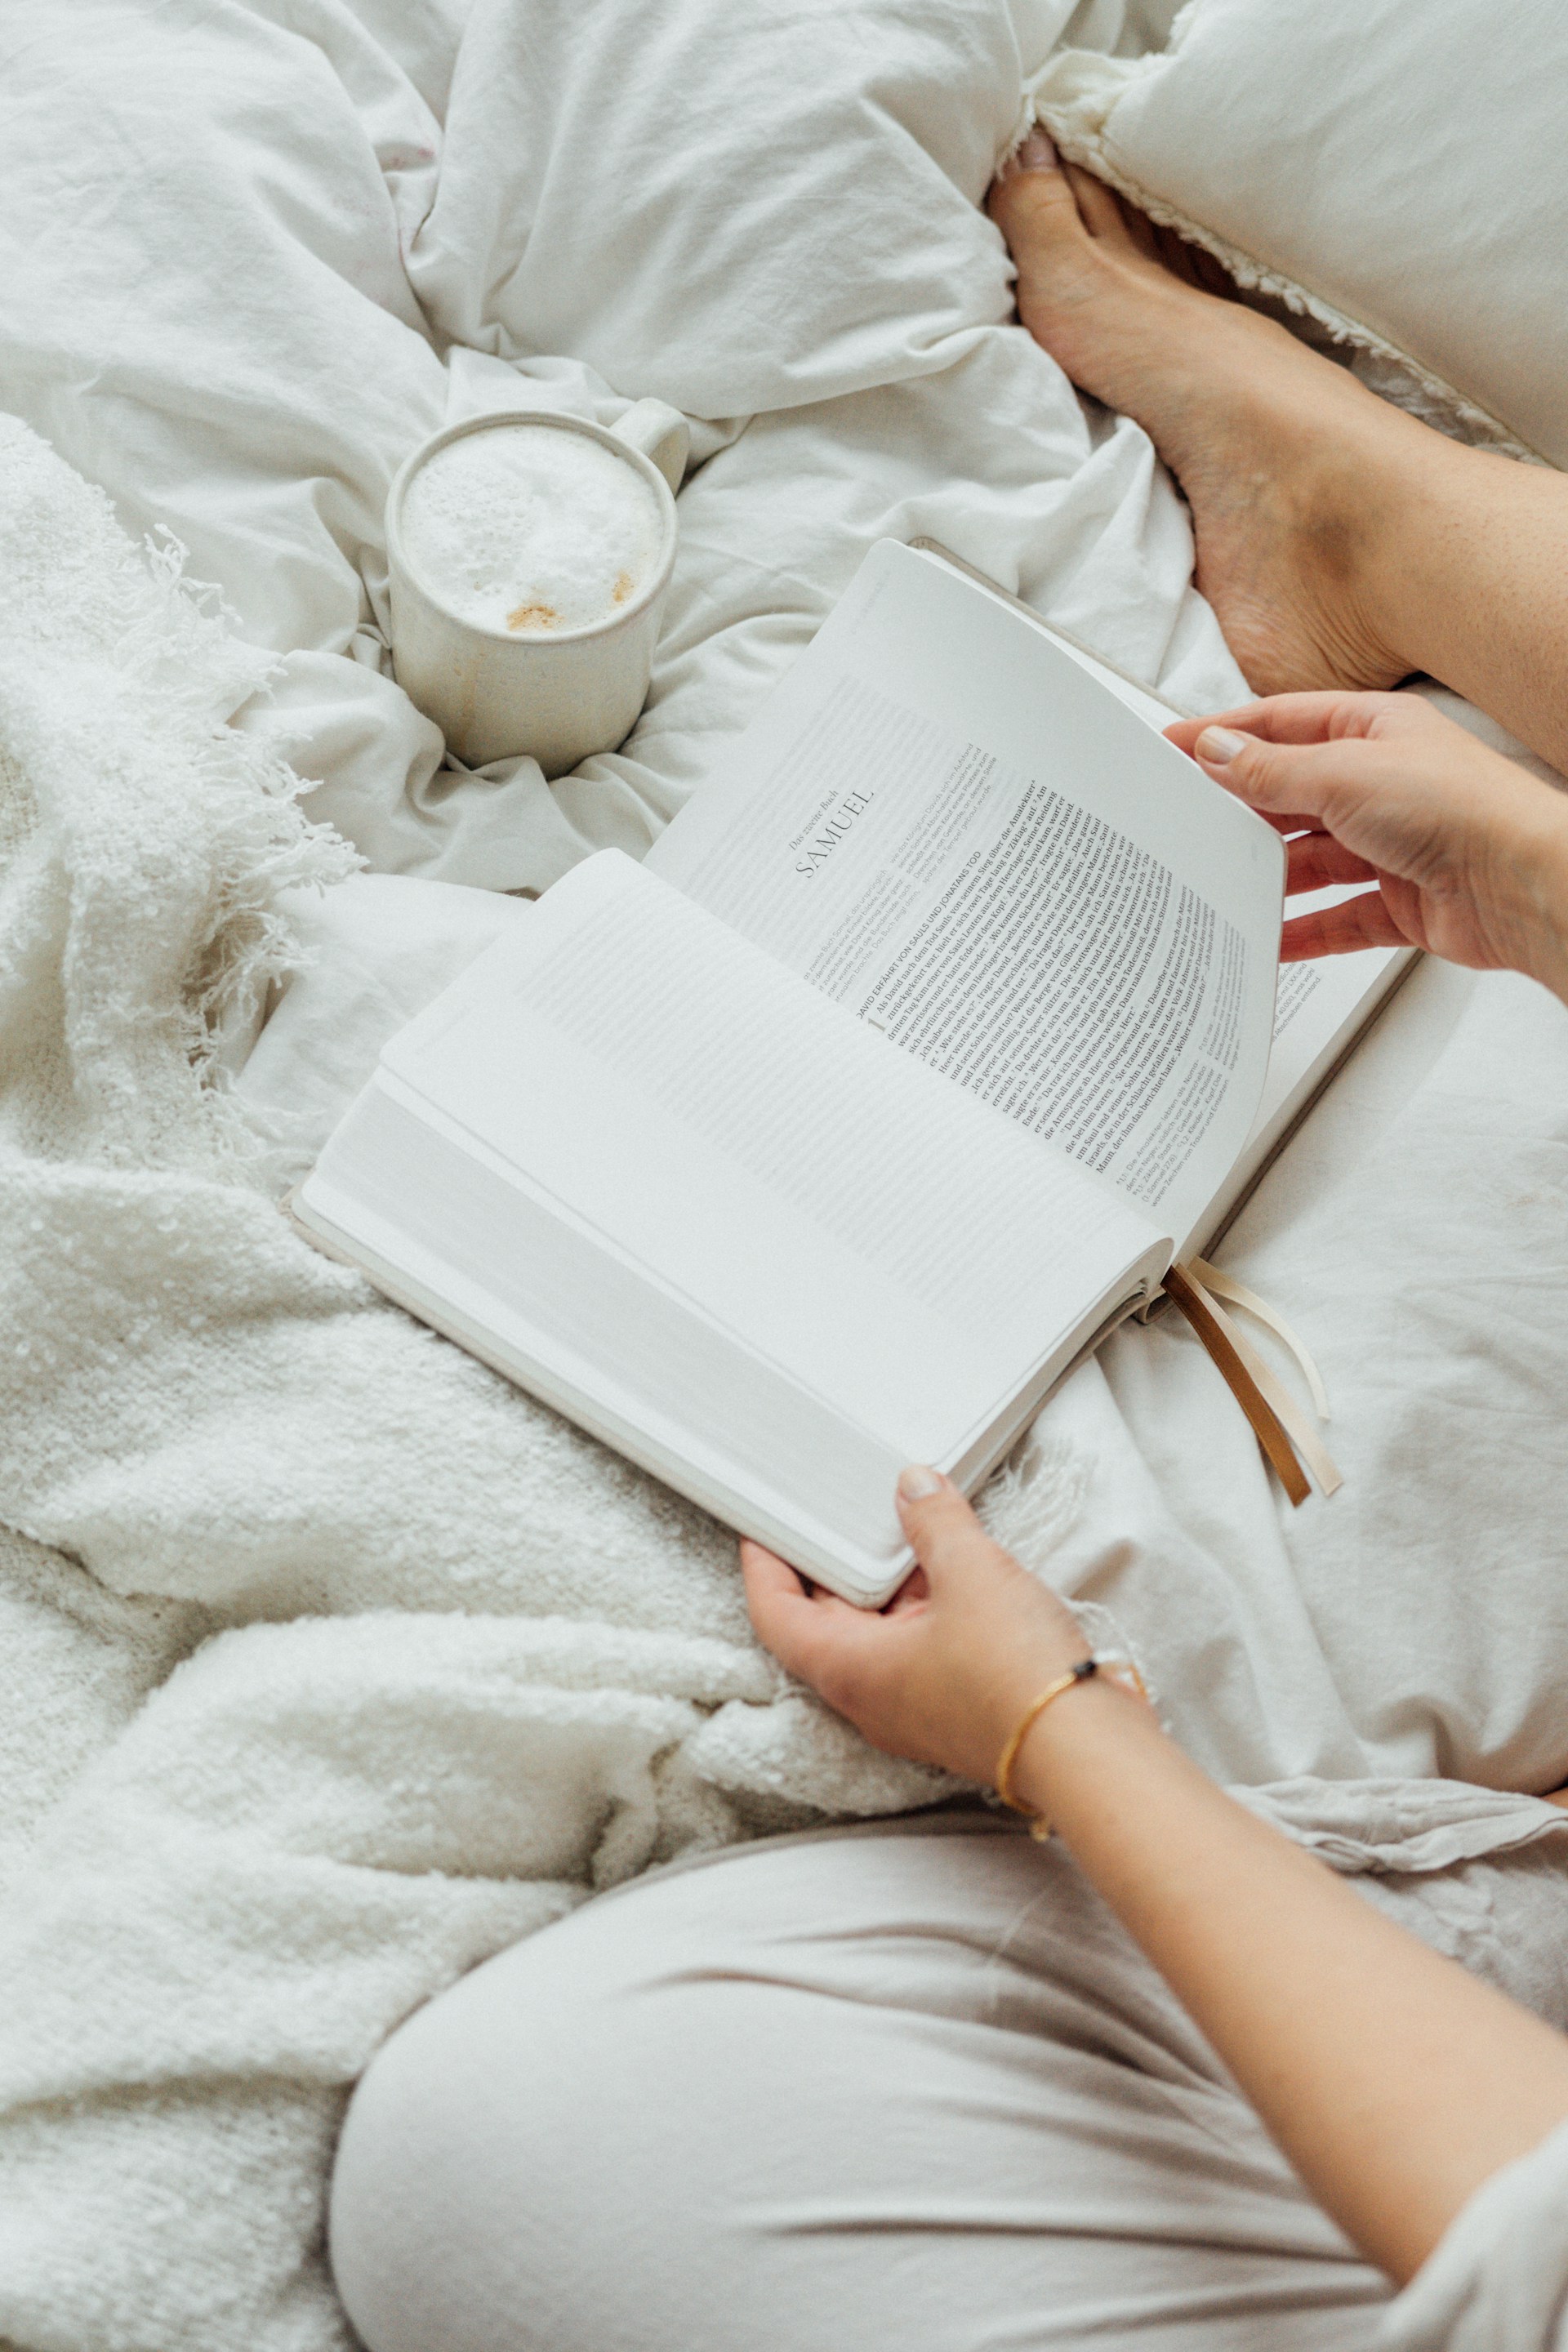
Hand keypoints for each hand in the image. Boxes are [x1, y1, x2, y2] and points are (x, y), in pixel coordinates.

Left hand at [741, 1468, 1089, 1786]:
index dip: (763, 1569)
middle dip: (834, 1567)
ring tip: (906, 1529)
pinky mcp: (955, 1707)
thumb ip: (936, 1522)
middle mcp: (873, 1697)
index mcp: (850, 1669)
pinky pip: (920, 1648)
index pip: (776, 1617)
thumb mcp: (971, 1572)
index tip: (760, 1534)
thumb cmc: (1018, 1679)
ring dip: (889, 1584)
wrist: (1087, 1749)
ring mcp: (914, 1707)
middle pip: (827, 1623)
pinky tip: (954, 1568)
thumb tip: (914, 1488)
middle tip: (837, 1518)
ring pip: (880, 1635)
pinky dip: (925, 1605)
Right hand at [1165, 692, 1567, 997]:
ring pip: (1312, 862)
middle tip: (1189, 825)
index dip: (1226, 735)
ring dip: (1271, 878)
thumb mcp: (1343, 774)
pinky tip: (1270, 939)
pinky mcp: (1403, 902)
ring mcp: (1393, 846)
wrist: (1520, 882)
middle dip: (1244, 813)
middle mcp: (1384, 784)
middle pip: (1292, 796)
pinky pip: (1337, 919)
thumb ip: (1271, 771)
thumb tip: (1219, 752)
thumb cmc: (1460, 808)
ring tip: (1222, 885)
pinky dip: (1303, 932)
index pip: (1282, 724)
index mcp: (1374, 729)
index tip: (1176, 747)